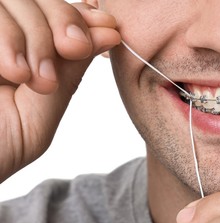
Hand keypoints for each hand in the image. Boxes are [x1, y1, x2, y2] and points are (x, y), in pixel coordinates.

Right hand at [0, 0, 120, 180]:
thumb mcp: (39, 116)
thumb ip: (68, 74)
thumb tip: (108, 33)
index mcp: (21, 55)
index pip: (55, 16)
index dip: (83, 17)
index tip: (109, 30)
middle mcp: (0, 41)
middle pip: (37, 0)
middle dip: (63, 20)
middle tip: (74, 48)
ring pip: (12, 2)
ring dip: (35, 37)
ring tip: (34, 80)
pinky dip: (8, 39)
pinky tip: (14, 73)